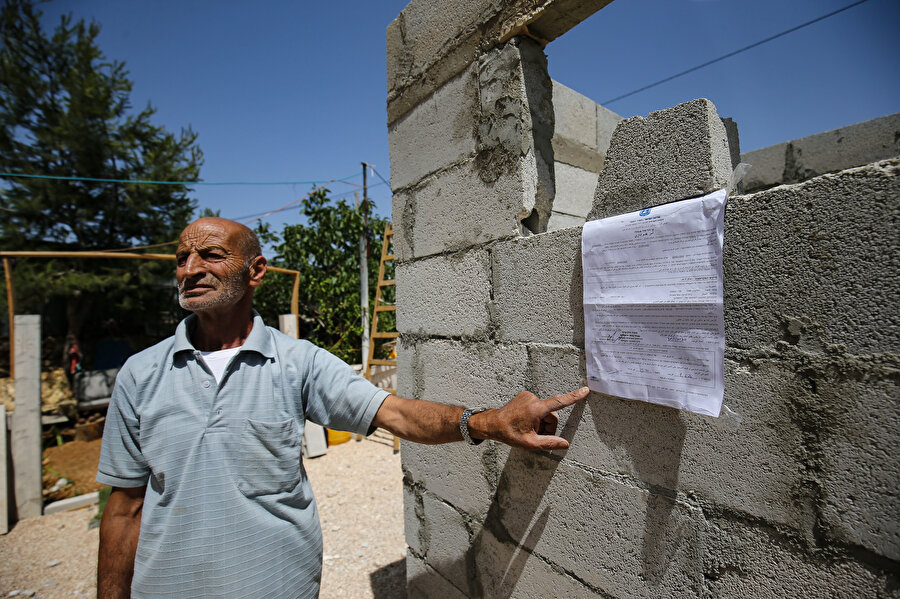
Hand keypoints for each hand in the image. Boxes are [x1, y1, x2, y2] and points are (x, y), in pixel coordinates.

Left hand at [473, 387, 589, 450]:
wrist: (492, 424)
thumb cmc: (509, 433)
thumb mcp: (530, 443)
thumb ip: (550, 443)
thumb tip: (565, 444)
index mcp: (536, 409)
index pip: (559, 402)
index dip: (574, 397)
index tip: (585, 390)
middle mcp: (533, 399)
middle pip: (551, 415)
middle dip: (548, 427)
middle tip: (537, 437)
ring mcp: (528, 396)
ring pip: (544, 413)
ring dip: (541, 423)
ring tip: (529, 431)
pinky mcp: (525, 396)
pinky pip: (537, 408)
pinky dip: (535, 417)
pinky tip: (526, 423)